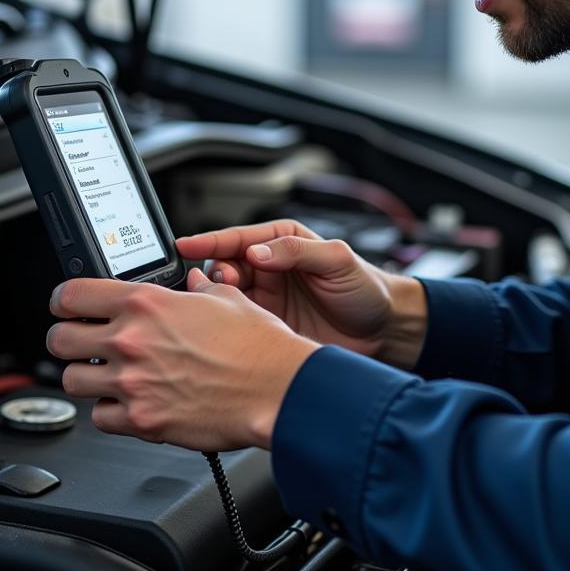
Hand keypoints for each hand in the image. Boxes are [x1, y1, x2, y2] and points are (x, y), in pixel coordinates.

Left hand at [47, 269, 317, 450]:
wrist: (276, 387)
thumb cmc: (257, 344)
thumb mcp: (225, 297)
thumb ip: (197, 288)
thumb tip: (192, 281)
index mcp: (147, 303)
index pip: (72, 295)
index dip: (64, 299)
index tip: (67, 305)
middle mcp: (131, 341)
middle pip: (60, 340)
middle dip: (67, 339)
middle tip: (81, 341)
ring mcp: (133, 384)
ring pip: (73, 381)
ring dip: (87, 376)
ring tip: (107, 373)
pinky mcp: (142, 421)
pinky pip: (101, 418)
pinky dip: (110, 411)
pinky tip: (129, 401)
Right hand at [176, 220, 426, 367]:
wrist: (385, 332)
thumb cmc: (366, 289)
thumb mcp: (336, 260)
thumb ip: (297, 251)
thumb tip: (258, 251)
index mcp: (282, 243)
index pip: (238, 238)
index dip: (209, 241)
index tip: (185, 245)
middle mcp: (269, 270)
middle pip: (224, 267)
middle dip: (213, 273)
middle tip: (217, 284)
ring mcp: (266, 301)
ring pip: (225, 297)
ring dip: (216, 300)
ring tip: (218, 305)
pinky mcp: (266, 330)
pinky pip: (237, 324)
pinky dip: (225, 325)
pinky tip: (222, 329)